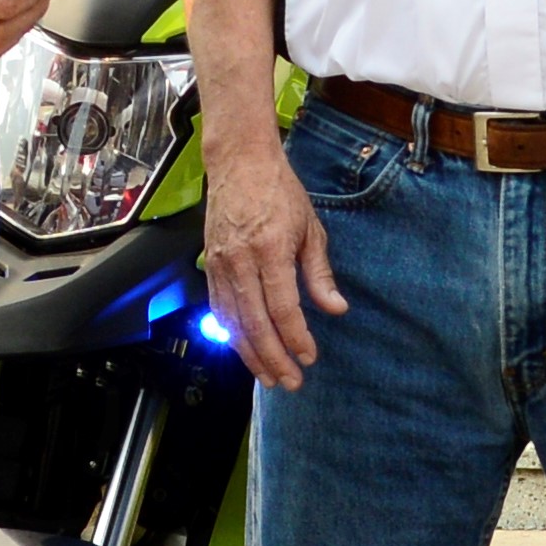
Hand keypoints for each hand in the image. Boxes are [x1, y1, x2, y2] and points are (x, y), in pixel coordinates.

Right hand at [204, 133, 347, 392]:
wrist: (240, 163)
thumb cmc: (280, 193)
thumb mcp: (312, 229)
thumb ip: (320, 274)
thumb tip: (336, 309)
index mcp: (270, 250)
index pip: (282, 308)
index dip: (296, 338)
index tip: (309, 357)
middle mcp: (240, 262)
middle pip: (255, 323)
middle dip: (273, 358)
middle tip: (290, 381)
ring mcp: (220, 265)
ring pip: (232, 322)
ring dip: (250, 354)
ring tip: (268, 376)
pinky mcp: (209, 265)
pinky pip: (218, 308)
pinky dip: (231, 334)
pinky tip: (245, 349)